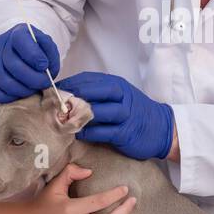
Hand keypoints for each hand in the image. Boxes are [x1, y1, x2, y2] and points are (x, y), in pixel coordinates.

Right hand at [0, 24, 60, 102]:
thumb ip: (49, 53)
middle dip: (30, 78)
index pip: (19, 40)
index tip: (44, 66)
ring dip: (19, 89)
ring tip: (32, 90)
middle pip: (10, 63)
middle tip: (43, 83)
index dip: (33, 55)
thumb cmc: (39, 52)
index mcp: (18, 32)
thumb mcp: (48, 48)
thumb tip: (42, 66)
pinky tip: (17, 95)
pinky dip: (5, 97)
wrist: (24, 55)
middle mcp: (0, 43)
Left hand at [56, 71, 173, 159]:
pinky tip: (78, 133)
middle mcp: (121, 96)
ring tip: (63, 120)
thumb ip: (98, 94)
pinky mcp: (125, 133)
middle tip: (55, 104)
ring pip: (97, 112)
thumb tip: (68, 95)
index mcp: (117, 85)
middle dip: (72, 97)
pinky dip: (89, 133)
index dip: (69, 84)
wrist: (161, 128)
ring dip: (78, 116)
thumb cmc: (135, 112)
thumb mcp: (119, 96)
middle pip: (93, 91)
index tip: (52, 90)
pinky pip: (103, 132)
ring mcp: (124, 115)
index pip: (88, 79)